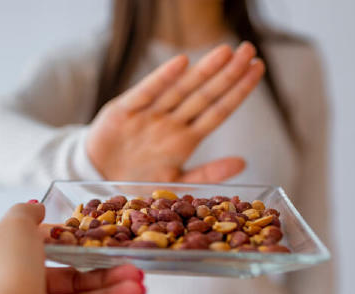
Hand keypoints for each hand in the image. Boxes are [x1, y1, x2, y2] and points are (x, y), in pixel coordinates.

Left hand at [0, 202, 144, 293]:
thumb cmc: (0, 283)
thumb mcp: (12, 230)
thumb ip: (26, 214)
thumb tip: (37, 207)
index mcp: (7, 257)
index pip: (51, 248)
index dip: (82, 246)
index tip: (112, 243)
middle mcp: (18, 287)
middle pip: (72, 280)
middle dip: (108, 276)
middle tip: (138, 274)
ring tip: (140, 293)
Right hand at [86, 42, 264, 182]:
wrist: (97, 178)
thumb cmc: (138, 178)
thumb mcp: (174, 183)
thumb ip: (206, 174)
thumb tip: (243, 162)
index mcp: (185, 139)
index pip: (218, 111)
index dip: (238, 91)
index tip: (257, 69)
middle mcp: (170, 123)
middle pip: (204, 95)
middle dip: (228, 73)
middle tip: (250, 49)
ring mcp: (148, 115)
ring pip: (180, 90)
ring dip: (203, 71)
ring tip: (226, 52)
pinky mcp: (123, 111)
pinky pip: (145, 92)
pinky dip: (162, 78)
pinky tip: (181, 63)